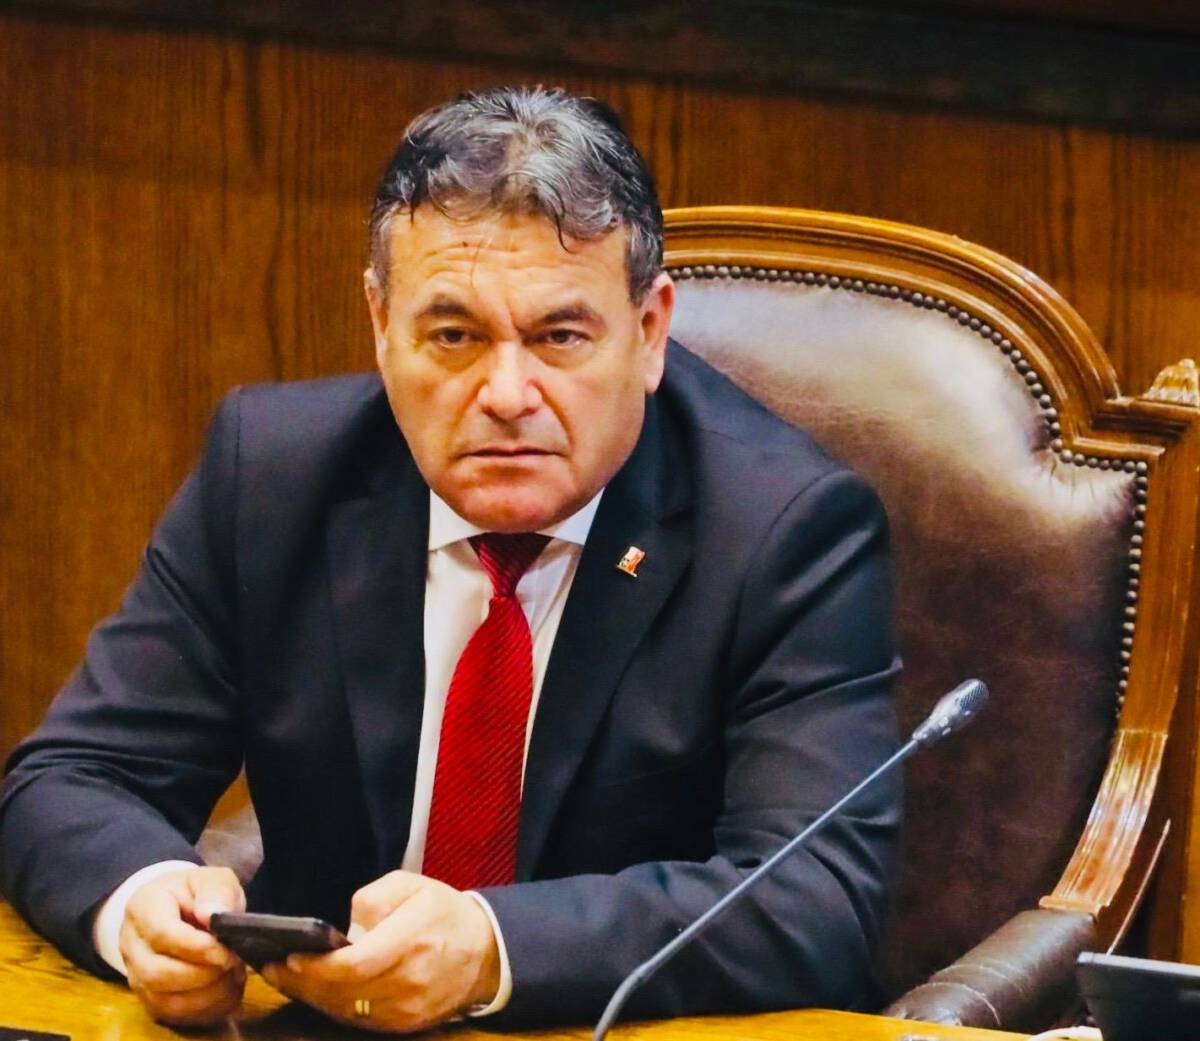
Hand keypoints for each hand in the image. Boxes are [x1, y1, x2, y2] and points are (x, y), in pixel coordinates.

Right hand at [119, 865, 246, 1025]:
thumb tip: (213, 915)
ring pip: (165, 1001)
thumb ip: (216, 891)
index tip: (225, 950)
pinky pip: (174, 1015)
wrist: (176, 908)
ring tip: (233, 976)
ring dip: (207, 995)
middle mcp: (131, 946)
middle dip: (203, 974)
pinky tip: (227, 990)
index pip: (161, 934)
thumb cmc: (195, 893)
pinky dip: (206, 1009)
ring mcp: (137, 976)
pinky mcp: (150, 998)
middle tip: (233, 963)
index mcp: (143, 908)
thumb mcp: (211, 878)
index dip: (196, 947)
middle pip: (158, 974)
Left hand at [262, 871, 499, 1032]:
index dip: (316, 966)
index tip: (288, 956)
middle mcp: (409, 979)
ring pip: (347, 1011)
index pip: (355, 964)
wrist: (484, 951)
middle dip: (303, 983)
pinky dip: (333, 1008)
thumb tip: (344, 928)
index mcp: (412, 939)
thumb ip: (374, 898)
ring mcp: (408, 1008)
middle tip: (272, 969)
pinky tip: (316, 993)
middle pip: (344, 991)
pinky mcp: (406, 1025)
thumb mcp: (411, 885)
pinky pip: (360, 1021)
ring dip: (312, 998)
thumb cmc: (442, 912)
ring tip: (286, 980)